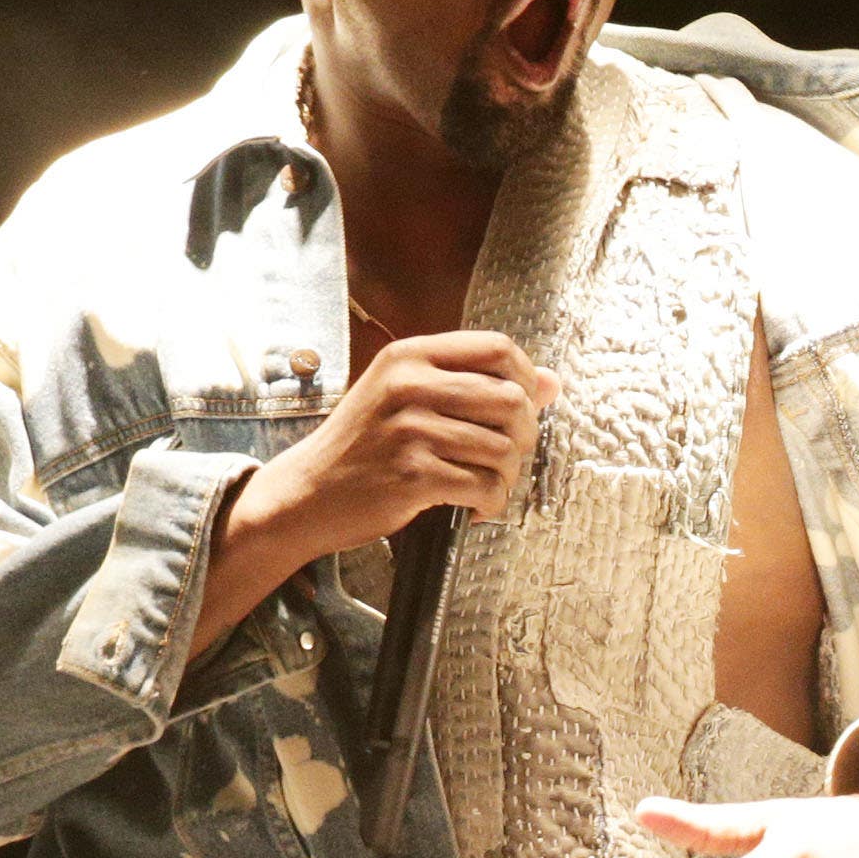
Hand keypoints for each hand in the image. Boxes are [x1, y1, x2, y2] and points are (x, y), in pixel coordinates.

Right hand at [257, 330, 559, 556]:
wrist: (306, 494)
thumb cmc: (361, 446)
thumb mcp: (405, 396)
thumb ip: (472, 383)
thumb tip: (552, 383)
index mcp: (410, 356)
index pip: (498, 348)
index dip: (527, 379)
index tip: (524, 407)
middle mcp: (409, 385)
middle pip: (512, 399)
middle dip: (523, 436)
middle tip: (504, 457)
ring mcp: (410, 430)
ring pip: (504, 449)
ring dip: (506, 477)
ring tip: (483, 486)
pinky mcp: (413, 475)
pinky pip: (485, 487)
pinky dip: (490, 504)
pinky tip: (472, 509)